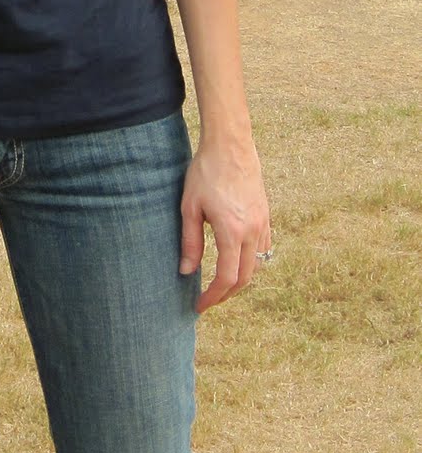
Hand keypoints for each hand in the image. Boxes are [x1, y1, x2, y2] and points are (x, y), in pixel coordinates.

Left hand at [179, 132, 269, 312]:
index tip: (200, 306)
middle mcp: (252, 232)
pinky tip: (235, 260)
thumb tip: (186, 272)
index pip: (226, 278)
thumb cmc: (204, 173)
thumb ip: (189, 242)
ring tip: (219, 283)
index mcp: (232, 232)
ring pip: (257, 265)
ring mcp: (263, 224)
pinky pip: (263, 249)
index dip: (213, 297)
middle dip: (226, 294)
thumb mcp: (189, 207)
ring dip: (240, 279)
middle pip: (245, 278)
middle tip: (208, 299)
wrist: (230, 146)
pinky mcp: (266, 216)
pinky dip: (250, 262)